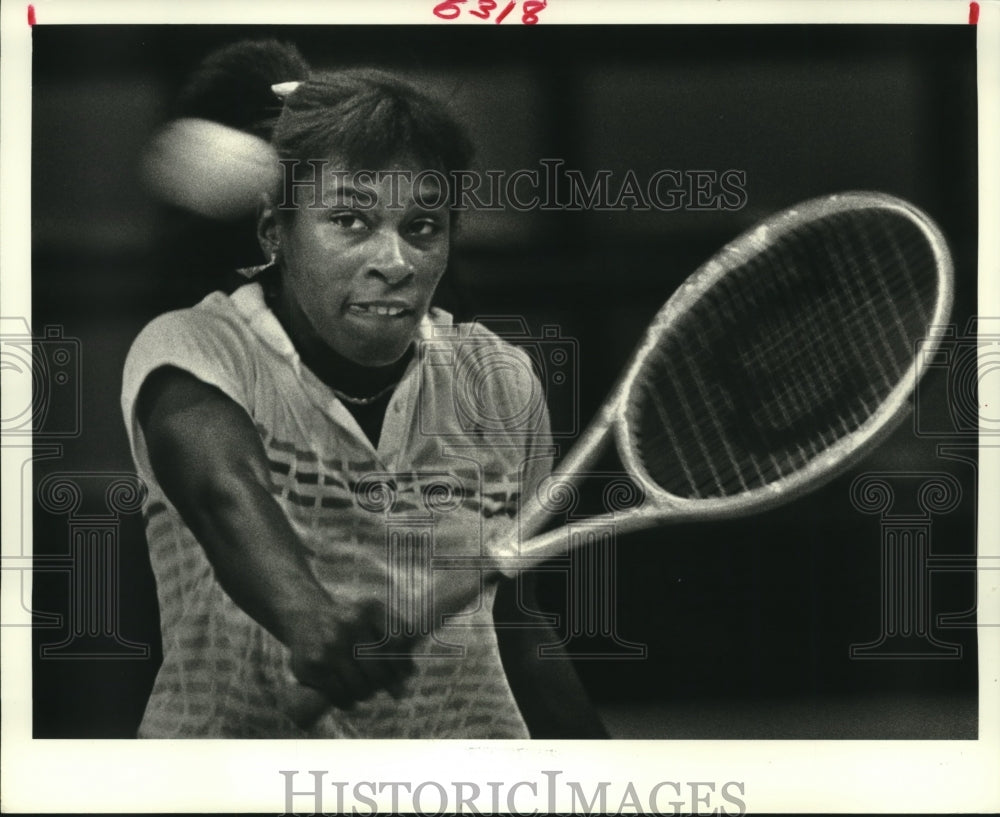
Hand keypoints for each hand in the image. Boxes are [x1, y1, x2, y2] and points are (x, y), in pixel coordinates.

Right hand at [280, 599, 415, 720]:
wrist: (304, 613)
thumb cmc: (350, 622)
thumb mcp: (374, 619)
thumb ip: (396, 642)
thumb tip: (407, 680)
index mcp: (370, 609)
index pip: (397, 644)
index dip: (403, 664)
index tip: (405, 674)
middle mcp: (350, 623)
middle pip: (379, 670)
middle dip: (384, 683)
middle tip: (383, 687)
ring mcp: (330, 643)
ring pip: (360, 686)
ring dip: (366, 694)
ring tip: (365, 692)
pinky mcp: (313, 663)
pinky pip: (338, 693)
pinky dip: (346, 701)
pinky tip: (349, 699)